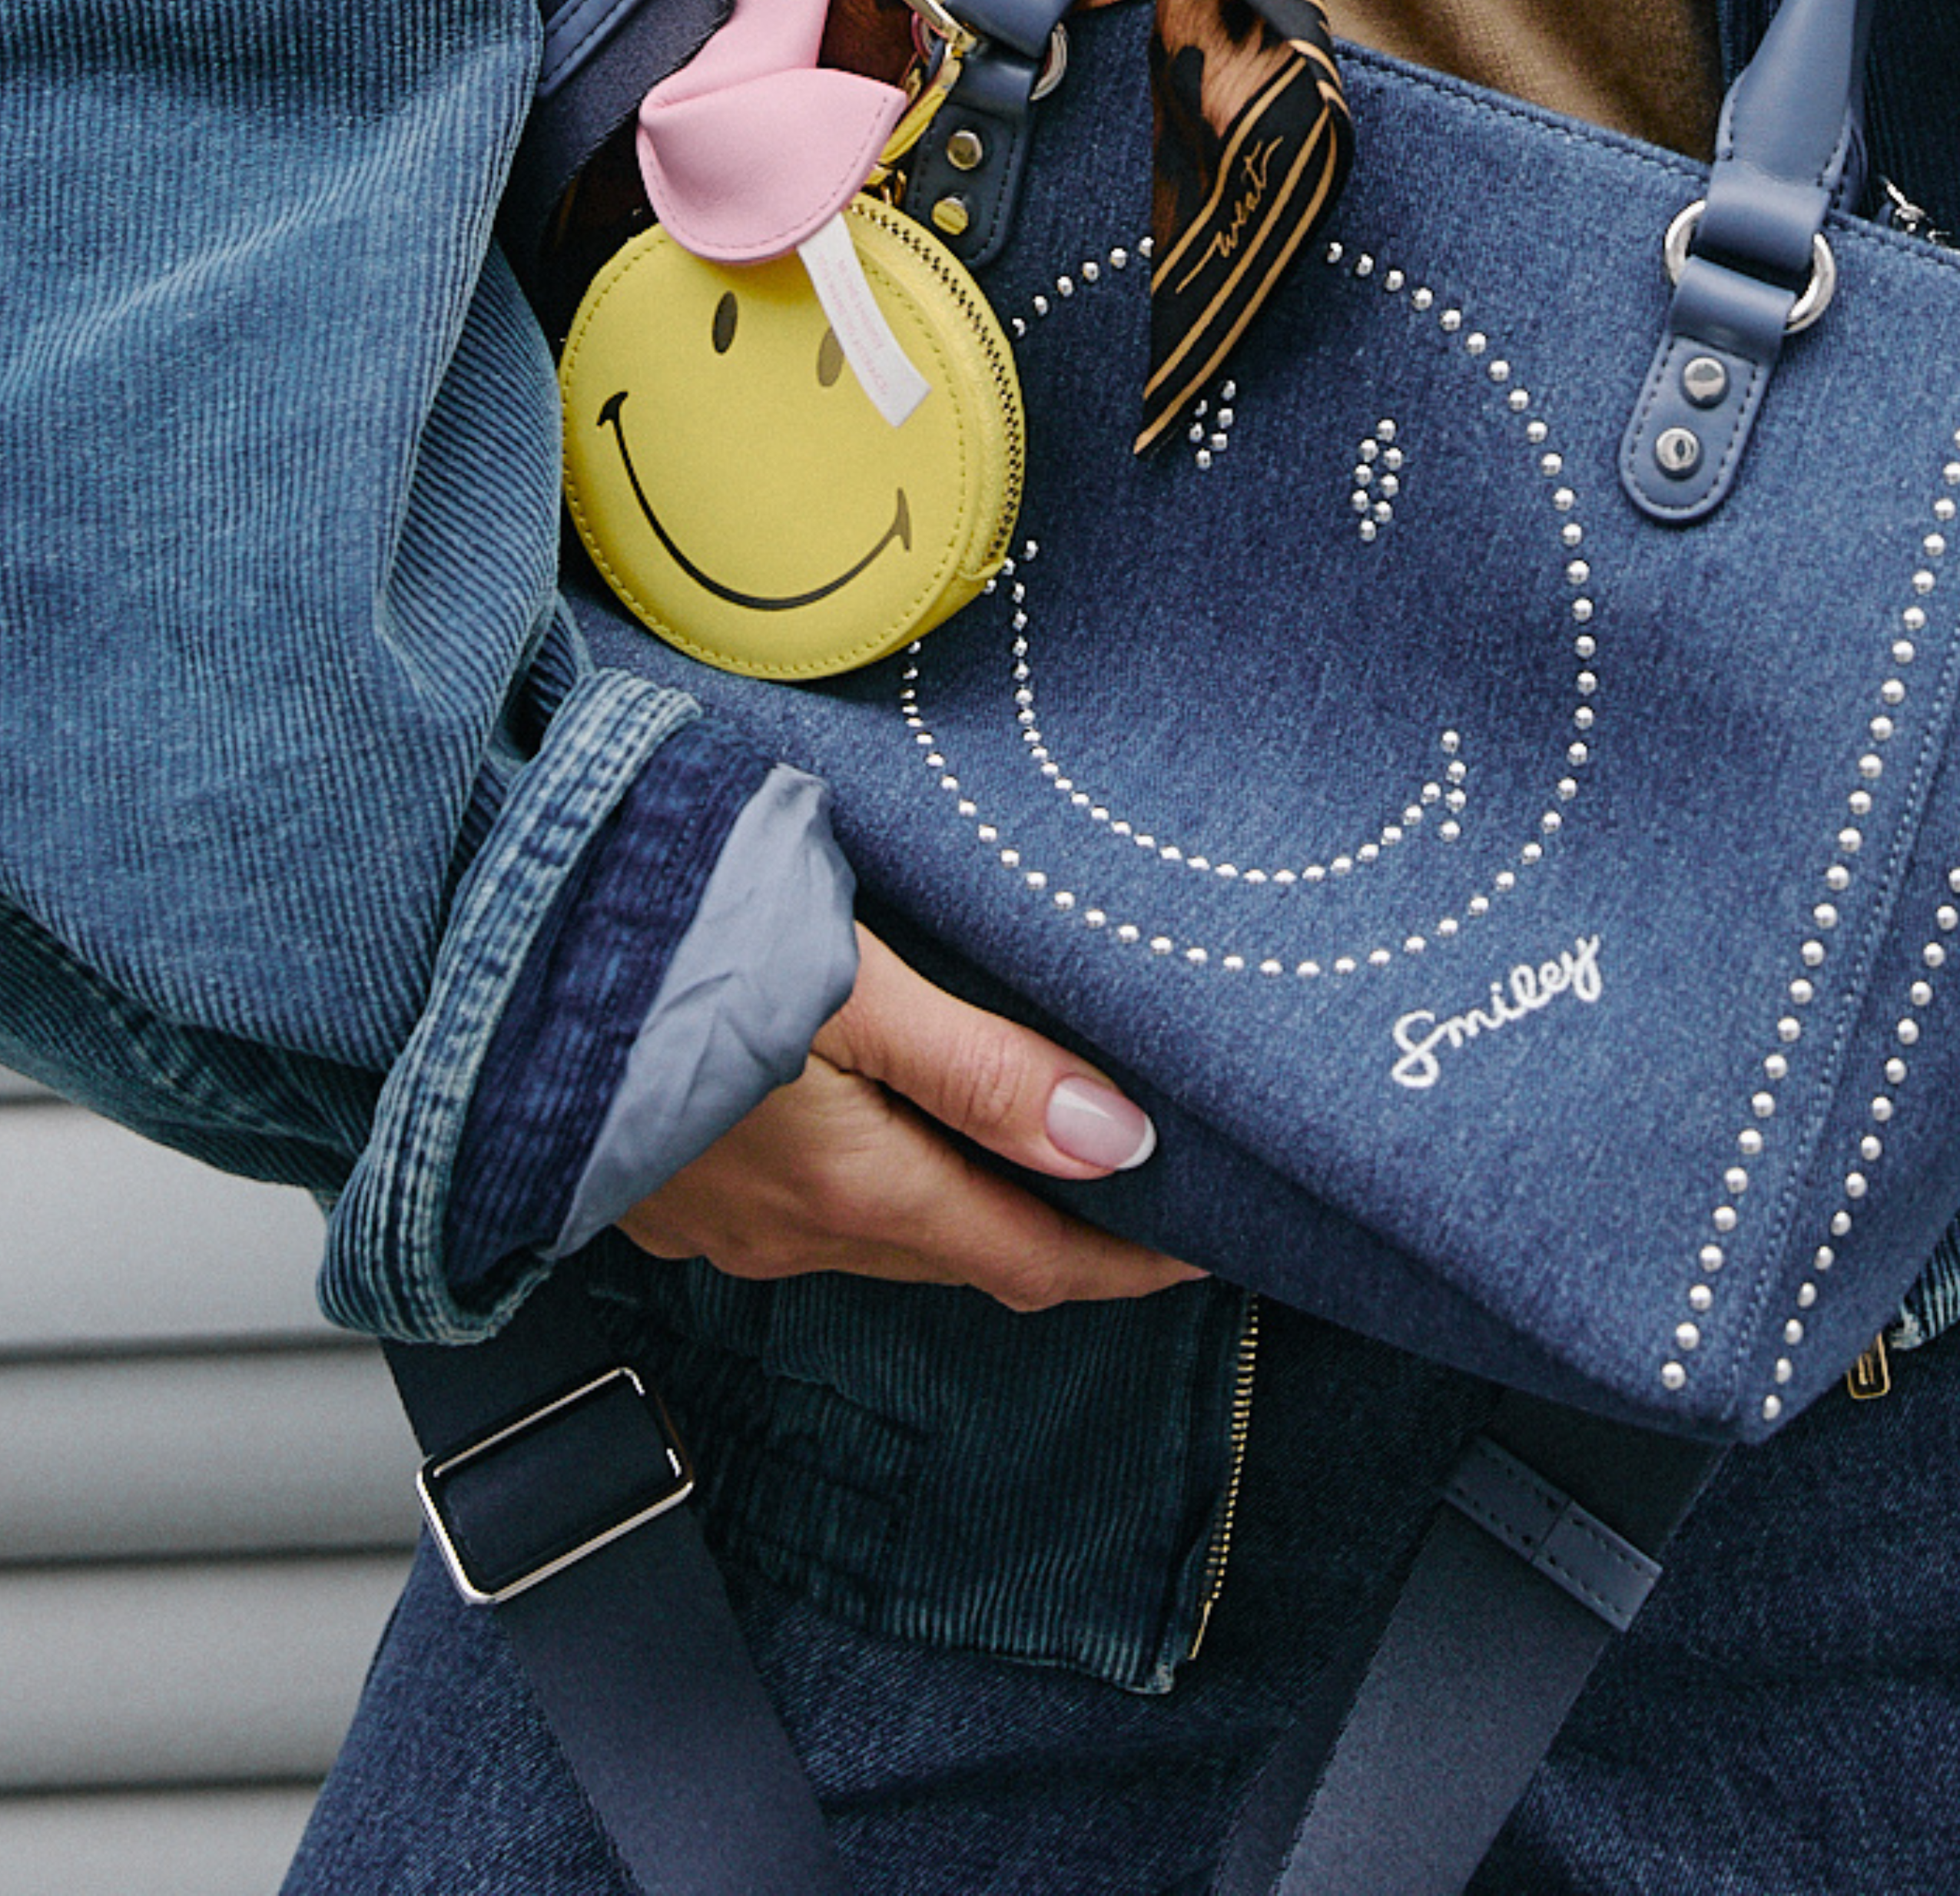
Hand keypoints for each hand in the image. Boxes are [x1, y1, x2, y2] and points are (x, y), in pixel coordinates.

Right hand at [617, 929, 1203, 1307]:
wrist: (491, 961)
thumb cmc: (672, 955)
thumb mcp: (855, 993)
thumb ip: (987, 1071)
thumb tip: (1120, 1142)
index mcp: (856, 1190)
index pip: (1031, 1260)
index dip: (1128, 1261)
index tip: (1210, 1246)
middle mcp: (792, 1231)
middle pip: (964, 1255)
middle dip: (1059, 1238)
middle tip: (1145, 1198)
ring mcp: (722, 1222)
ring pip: (884, 1238)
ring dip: (965, 1211)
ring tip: (1032, 1158)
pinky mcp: (668, 1190)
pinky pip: (804, 1216)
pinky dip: (878, 1189)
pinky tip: (885, 1132)